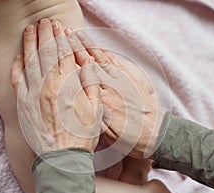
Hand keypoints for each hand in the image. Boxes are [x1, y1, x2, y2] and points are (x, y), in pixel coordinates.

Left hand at [10, 19, 101, 154]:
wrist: (62, 157)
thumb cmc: (81, 134)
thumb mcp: (95, 108)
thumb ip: (90, 83)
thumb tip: (87, 62)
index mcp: (67, 86)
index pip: (64, 55)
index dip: (62, 39)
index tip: (60, 28)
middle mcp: (48, 86)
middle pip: (46, 53)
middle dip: (46, 35)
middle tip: (45, 21)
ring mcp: (33, 94)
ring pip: (30, 62)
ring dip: (30, 44)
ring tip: (30, 30)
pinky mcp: (23, 104)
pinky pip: (18, 81)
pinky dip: (17, 67)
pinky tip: (18, 56)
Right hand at [64, 28, 165, 158]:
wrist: (155, 133)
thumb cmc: (129, 137)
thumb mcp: (106, 132)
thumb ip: (93, 114)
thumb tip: (79, 101)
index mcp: (102, 99)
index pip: (80, 76)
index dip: (68, 61)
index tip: (58, 50)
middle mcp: (110, 85)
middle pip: (88, 62)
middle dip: (74, 47)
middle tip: (63, 34)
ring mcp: (121, 79)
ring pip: (100, 58)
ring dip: (88, 45)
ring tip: (77, 34)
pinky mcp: (130, 78)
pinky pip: (115, 61)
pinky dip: (105, 53)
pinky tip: (98, 47)